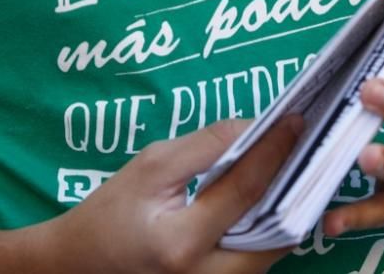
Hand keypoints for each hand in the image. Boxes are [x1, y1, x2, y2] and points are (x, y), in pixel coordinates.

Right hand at [34, 117, 301, 273]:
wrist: (81, 262)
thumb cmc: (111, 211)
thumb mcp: (151, 166)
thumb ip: (205, 146)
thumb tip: (253, 128)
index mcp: (181, 242)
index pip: (245, 190)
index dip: (275, 152)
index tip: (296, 123)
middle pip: (274, 233)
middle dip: (294, 189)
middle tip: (303, 150)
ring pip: (271, 253)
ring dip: (285, 211)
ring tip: (291, 169)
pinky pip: (255, 261)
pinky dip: (268, 231)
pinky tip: (270, 199)